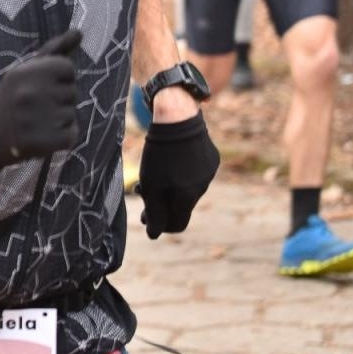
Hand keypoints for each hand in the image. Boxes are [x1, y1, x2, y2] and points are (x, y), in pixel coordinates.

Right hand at [0, 30, 81, 172]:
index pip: (68, 68)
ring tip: (38, 119)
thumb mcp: (27, 68)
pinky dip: (62, 136)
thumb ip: (56, 50)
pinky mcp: (44, 141)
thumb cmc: (13, 95)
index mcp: (27, 72)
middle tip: (37, 105)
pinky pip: (71, 134)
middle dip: (59, 98)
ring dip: (60, 118)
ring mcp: (37, 119)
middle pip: (72, 91)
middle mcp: (31, 93)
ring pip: (72, 113)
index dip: (59, 77)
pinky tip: (43, 133)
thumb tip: (79, 32)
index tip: (42, 85)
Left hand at [136, 112, 218, 238]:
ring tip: (150, 174)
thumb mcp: (152, 184)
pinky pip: (194, 173)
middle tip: (141, 195)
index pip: (177, 224)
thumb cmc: (160, 153)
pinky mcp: (211, 158)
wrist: (178, 118)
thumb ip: (154, 211)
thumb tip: (153, 235)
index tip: (145, 217)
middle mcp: (202, 188)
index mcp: (188, 197)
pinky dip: (180, 172)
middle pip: (180, 206)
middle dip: (160, 204)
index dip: (160, 225)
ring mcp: (209, 172)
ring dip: (169, 186)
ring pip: (186, 188)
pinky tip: (168, 159)